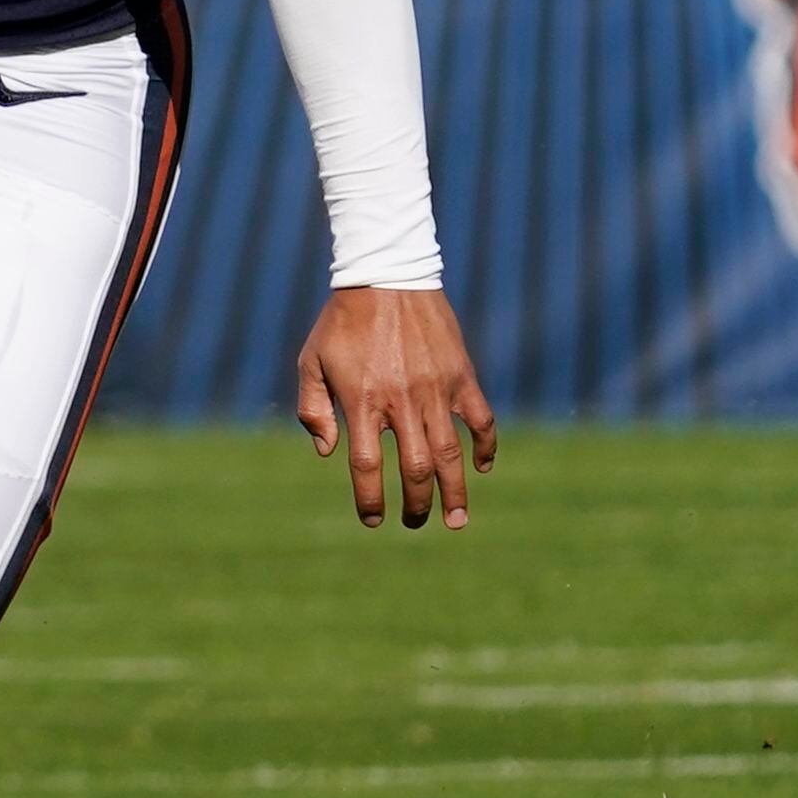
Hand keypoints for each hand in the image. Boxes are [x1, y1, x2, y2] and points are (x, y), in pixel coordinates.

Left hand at [296, 286, 498, 530]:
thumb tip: (328, 451)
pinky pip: (481, 419)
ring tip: (456, 521)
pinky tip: (482, 468)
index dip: (370, 500)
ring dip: (455, 492)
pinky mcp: (461, 374)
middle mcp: (401, 400)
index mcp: (362, 400)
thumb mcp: (311, 361)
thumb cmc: (342, 322)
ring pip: (451, 454)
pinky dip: (485, 446)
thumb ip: (313, 408)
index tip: (372, 520)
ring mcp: (436, 389)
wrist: (386, 274)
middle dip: (416, 505)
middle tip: (414, 522)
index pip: (367, 466)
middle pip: (415, 469)